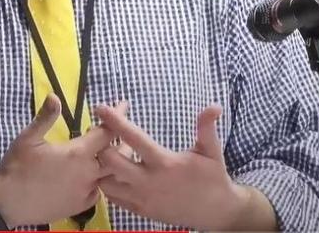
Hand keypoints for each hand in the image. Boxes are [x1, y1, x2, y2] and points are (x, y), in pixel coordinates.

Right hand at [0, 95, 125, 227]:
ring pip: (111, 175)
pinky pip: (99, 191)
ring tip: (112, 151)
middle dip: (122, 140)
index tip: (124, 105)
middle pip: (117, 155)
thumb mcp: (28, 139)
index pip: (106, 132)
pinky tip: (96, 174)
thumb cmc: (17, 168)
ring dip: (114, 161)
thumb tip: (55, 96)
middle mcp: (88, 173)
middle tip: (122, 130)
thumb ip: (45, 117)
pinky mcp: (81, 206)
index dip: (117, 117)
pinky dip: (101, 180)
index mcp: (78, 153)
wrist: (7, 204)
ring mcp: (86, 192)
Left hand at [95, 104, 266, 230]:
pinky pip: (113, 198)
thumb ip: (206, 128)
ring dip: (102, 166)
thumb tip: (214, 105)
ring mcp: (142, 198)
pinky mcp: (140, 210)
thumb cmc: (213, 178)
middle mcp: (148, 182)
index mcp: (164, 163)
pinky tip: (113, 171)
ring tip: (106, 151)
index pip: (134, 138)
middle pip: (111, 161)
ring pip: (107, 182)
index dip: (115, 121)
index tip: (101, 107)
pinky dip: (108, 183)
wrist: (216, 212)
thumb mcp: (211, 151)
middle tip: (101, 131)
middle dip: (102, 144)